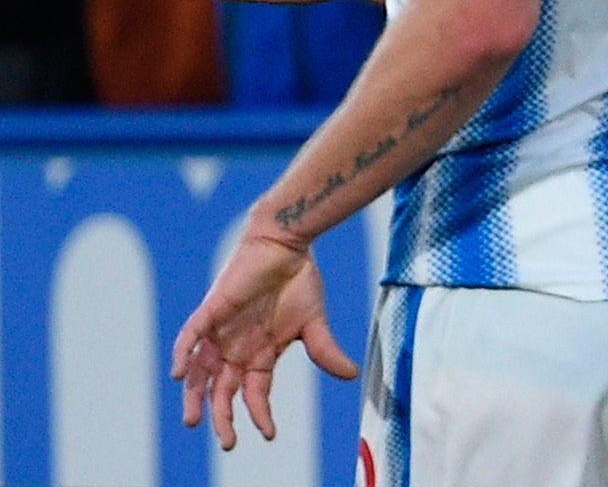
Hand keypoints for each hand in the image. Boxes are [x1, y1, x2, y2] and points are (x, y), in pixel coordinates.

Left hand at [171, 234, 357, 450]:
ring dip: (194, 395)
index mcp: (260, 354)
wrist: (288, 243)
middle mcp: (237, 348)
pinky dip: (183, 355)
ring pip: (199, 372)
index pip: (255, 393)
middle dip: (222, 417)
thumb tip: (351, 375)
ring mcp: (222, 332)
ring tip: (193, 419)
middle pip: (223, 390)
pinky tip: (179, 374)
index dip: (260, 415)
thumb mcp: (314, 323)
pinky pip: (190, 337)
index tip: (269, 434)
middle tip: (227, 441)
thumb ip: (325, 350)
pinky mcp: (212, 311)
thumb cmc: (300, 280)